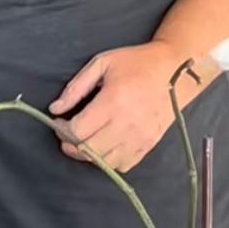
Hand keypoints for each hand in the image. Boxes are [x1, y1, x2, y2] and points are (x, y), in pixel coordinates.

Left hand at [48, 41, 199, 172]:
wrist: (173, 71)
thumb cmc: (135, 63)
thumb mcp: (101, 63)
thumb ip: (76, 87)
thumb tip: (55, 108)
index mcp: (113, 101)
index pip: (78, 131)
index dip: (62, 130)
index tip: (58, 122)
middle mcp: (127, 124)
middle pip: (89, 150)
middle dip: (70, 145)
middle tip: (66, 134)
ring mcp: (140, 138)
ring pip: (105, 162)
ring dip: (88, 155)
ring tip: (83, 141)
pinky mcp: (149, 145)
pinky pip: (123, 165)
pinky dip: (109, 160)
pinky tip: (104, 145)